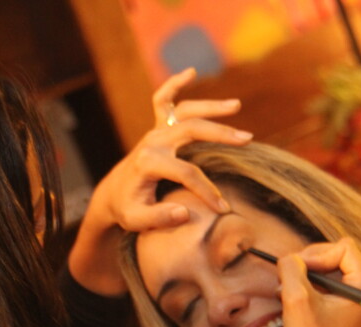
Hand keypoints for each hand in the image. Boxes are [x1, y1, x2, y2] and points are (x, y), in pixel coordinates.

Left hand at [96, 67, 252, 231]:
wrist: (113, 195)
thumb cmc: (127, 208)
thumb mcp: (136, 221)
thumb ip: (159, 219)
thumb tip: (185, 212)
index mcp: (148, 163)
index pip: (186, 172)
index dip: (207, 190)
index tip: (223, 208)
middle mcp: (152, 142)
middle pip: (190, 131)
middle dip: (220, 134)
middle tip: (247, 139)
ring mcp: (154, 132)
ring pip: (185, 112)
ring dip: (211, 107)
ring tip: (236, 106)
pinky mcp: (156, 128)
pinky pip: (163, 100)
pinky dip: (175, 84)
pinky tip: (190, 72)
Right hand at [277, 238, 360, 326]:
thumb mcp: (296, 299)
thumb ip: (292, 268)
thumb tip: (289, 257)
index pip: (343, 248)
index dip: (316, 254)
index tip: (296, 271)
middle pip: (339, 256)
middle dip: (310, 264)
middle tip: (287, 279)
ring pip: (332, 271)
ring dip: (307, 277)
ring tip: (287, 291)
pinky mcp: (350, 312)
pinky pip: (331, 287)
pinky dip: (312, 289)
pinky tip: (295, 301)